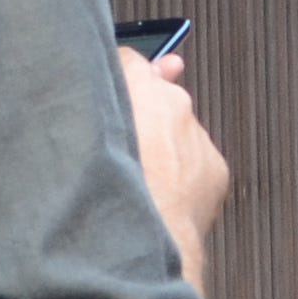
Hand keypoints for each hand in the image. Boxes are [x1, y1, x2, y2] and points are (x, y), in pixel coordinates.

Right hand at [116, 45, 228, 279]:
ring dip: (164, 148)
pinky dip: (183, 175)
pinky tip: (161, 197)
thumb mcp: (83, 136)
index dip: (119, 79)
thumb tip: (129, 79)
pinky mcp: (214, 165)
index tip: (113, 90)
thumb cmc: (105, 188)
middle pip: (160, 95)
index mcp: (136, 87)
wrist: (141, 236)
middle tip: (129, 137)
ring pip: (179, 133)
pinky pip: (197, 163)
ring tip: (140, 181)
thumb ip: (102, 98)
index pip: (131, 61)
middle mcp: (173, 103)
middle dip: (148, 111)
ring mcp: (197, 135)